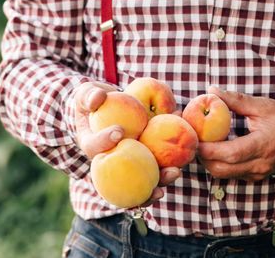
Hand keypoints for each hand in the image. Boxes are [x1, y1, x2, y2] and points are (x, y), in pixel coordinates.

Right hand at [73, 81, 180, 203]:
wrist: (109, 108)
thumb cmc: (95, 101)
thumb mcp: (86, 95)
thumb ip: (88, 96)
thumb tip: (97, 98)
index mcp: (93, 148)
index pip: (95, 148)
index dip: (105, 141)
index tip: (118, 131)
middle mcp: (111, 160)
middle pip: (123, 176)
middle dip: (139, 179)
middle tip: (148, 168)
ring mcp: (129, 162)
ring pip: (144, 176)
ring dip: (161, 178)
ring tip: (175, 172)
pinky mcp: (145, 157)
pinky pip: (158, 163)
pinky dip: (173, 161)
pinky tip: (188, 151)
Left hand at [198, 86, 274, 181]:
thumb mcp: (261, 105)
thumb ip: (236, 100)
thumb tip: (211, 91)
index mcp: (263, 144)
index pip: (232, 153)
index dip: (210, 149)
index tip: (195, 138)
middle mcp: (260, 164)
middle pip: (223, 169)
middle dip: (204, 157)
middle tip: (194, 141)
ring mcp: (258, 173)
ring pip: (224, 175)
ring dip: (209, 162)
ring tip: (203, 144)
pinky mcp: (255, 177)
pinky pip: (231, 175)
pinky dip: (219, 164)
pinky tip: (215, 150)